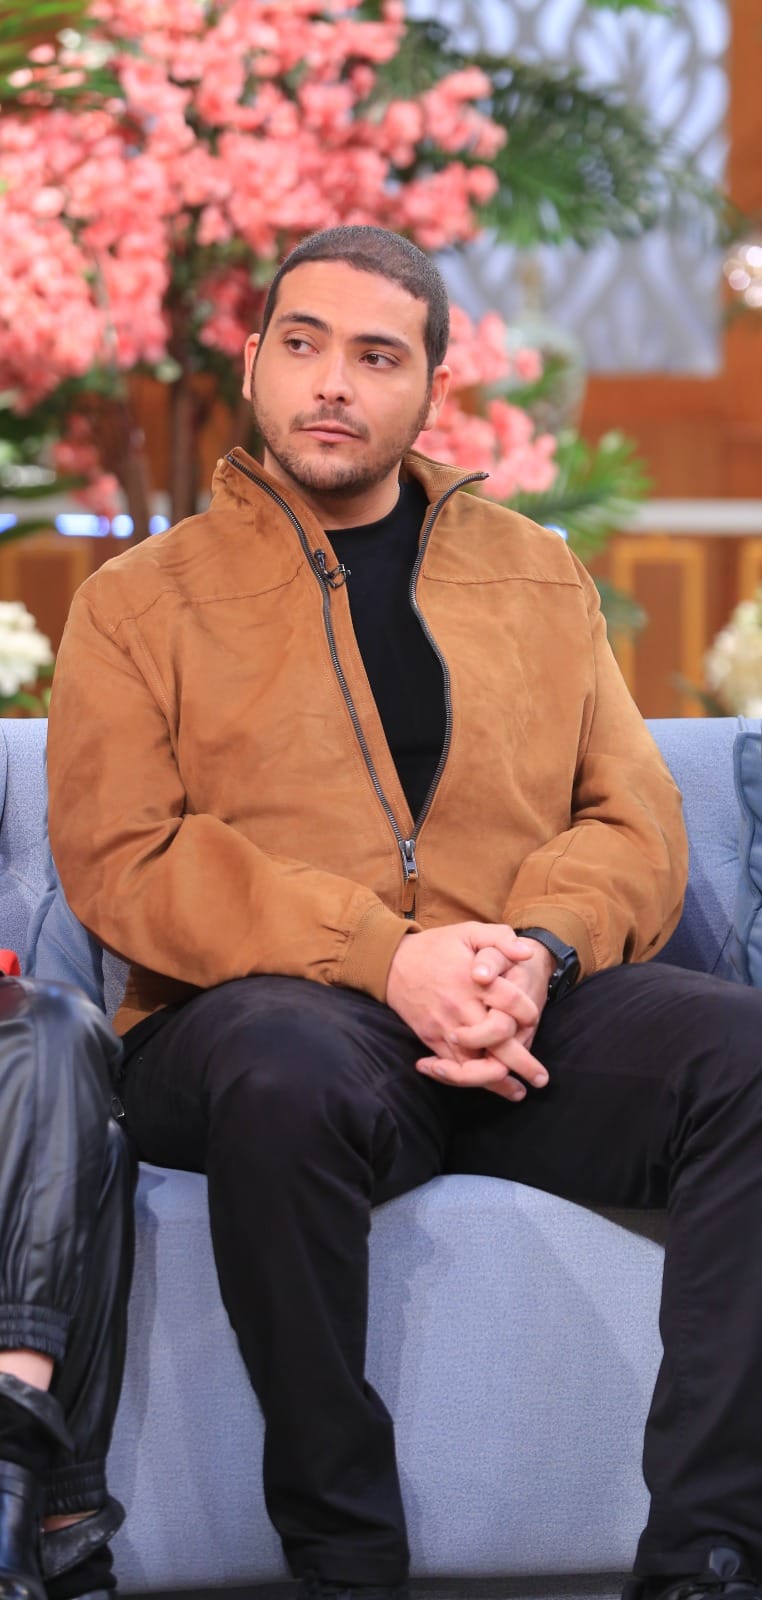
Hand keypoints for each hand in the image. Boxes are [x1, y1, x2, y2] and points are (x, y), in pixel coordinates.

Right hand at [416, 940, 554, 1102]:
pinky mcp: (431, 1039)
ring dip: (498, 1082)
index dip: (529, 1014)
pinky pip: (453, 1067)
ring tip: (518, 1091)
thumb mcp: (468, 931)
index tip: (533, 1019)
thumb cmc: (435, 947)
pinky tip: (489, 1086)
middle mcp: (461, 1007)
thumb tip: (526, 953)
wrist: (391, 962)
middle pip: (498, 1043)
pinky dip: (471, 1081)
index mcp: (474, 980)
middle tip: (541, 1079)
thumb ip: (500, 939)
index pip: (513, 1005)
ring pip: (475, 1064)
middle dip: (523, 1063)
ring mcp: (444, 1026)